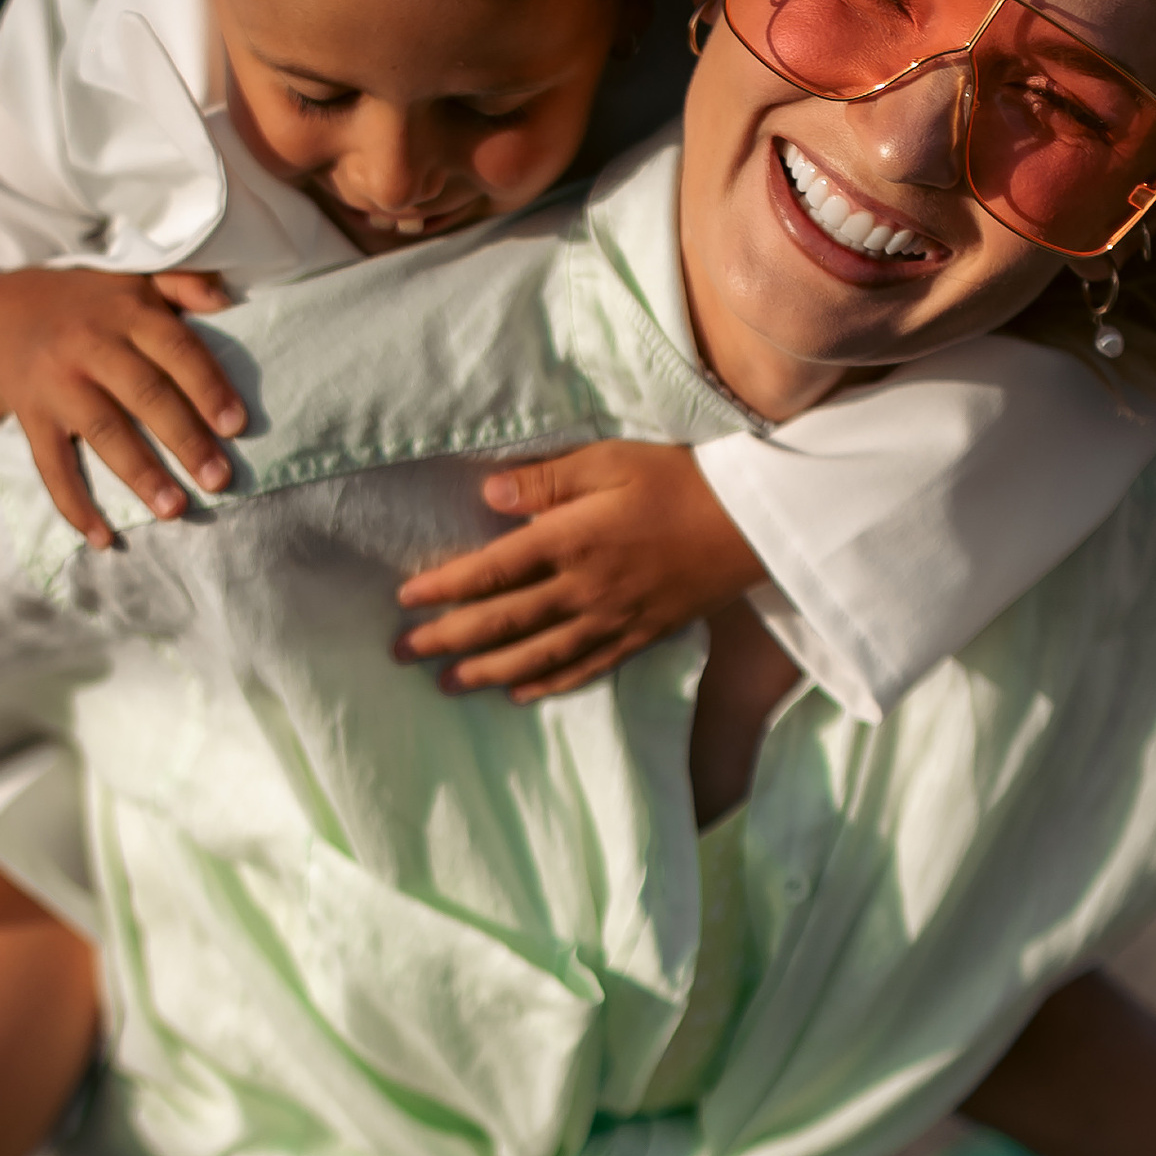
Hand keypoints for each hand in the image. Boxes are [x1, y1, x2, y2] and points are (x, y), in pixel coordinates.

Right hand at [0, 267, 241, 545]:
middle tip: (220, 479)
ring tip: (175, 510)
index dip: (207, 387)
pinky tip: (103, 538)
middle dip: (184, 439)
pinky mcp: (32, 418)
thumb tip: (228, 298)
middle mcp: (90, 346)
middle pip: (144, 394)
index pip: (175, 349)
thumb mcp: (133, 280)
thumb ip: (183, 284)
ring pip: (103, 433)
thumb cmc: (88, 305)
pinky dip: (74, 505)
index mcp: (125, 312)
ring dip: (140, 475)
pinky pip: (52, 467)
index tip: (237, 426)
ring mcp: (57, 384)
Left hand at [394, 441, 764, 700]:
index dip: (445, 588)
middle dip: (448, 639)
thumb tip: (488, 495)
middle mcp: (586, 590)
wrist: (753, 521)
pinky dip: (547, 684)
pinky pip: (585, 669)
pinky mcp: (639, 635)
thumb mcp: (611, 461)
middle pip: (503, 622)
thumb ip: (547, 482)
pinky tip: (518, 694)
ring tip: (447, 685)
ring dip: (486, 672)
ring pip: (537, 656)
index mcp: (573, 541)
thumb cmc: (680, 478)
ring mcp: (613, 620)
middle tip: (402, 653)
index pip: (492, 571)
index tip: (405, 600)